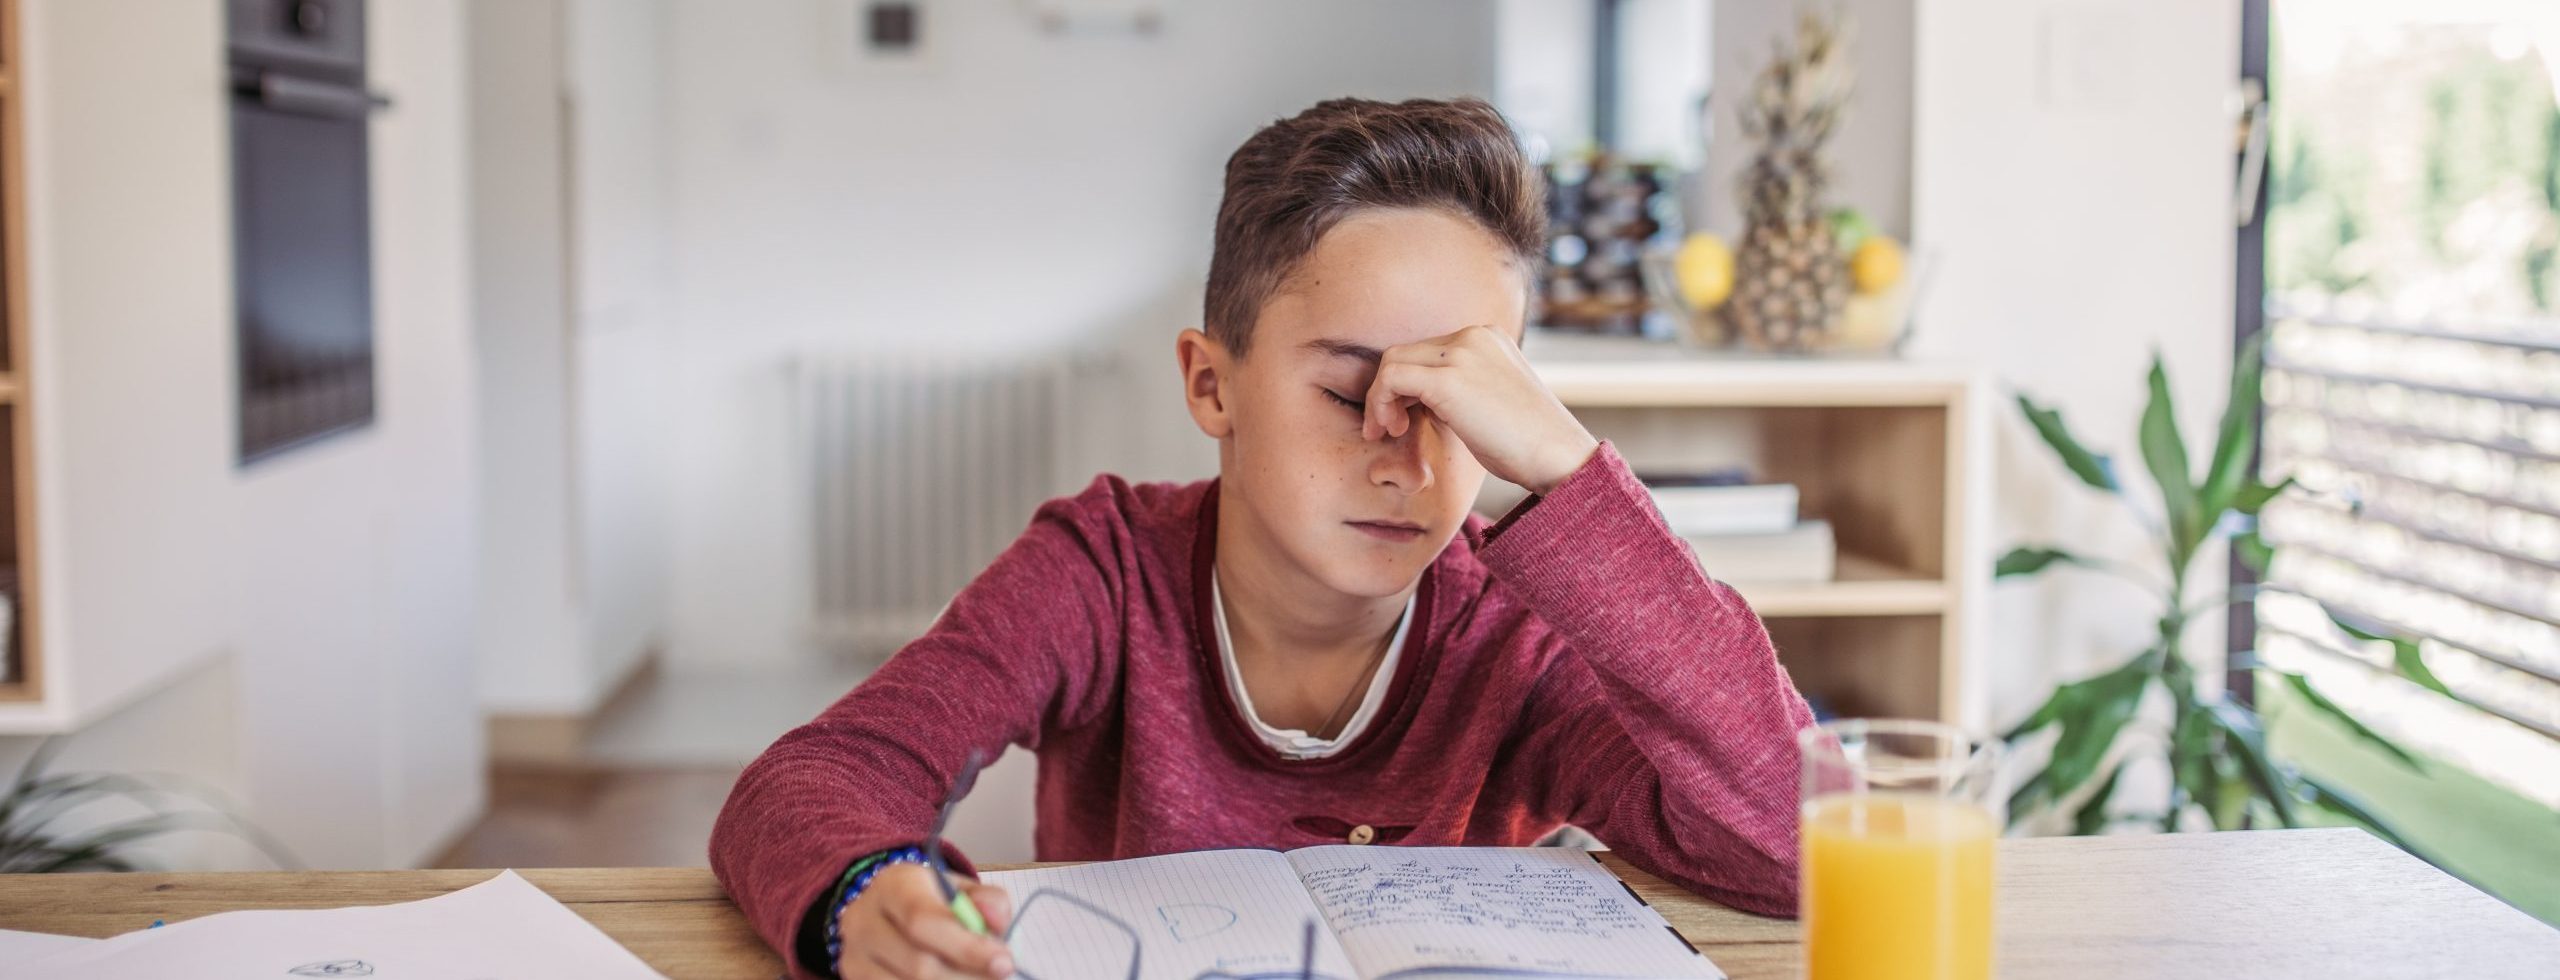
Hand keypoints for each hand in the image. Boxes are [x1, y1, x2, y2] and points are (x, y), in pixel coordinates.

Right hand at [834, 862, 1015, 978]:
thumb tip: (997, 923)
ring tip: (975, 979)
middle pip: (918, 965)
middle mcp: (864, 921)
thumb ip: (988, 901)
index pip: (924, 921)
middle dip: (967, 977)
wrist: (882, 908)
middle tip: (998, 977)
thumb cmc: (930, 899)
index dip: (967, 947)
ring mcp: (854, 956)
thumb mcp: (960, 889)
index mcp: (894, 886)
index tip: (1004, 962)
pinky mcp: (854, 978)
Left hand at [1362, 324, 1599, 494]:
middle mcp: (1473, 336)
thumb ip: (1458, 389)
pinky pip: (1392, 378)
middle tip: (1388, 427)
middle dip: (1387, 390)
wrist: (1558, 457)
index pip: (1427, 350)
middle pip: (1405, 352)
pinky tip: (1391, 429)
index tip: (1403, 418)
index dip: (1407, 384)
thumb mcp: (1490, 401)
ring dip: (1379, 397)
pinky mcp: (1447, 380)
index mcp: (1487, 337)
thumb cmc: (1526, 443)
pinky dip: (1380, 402)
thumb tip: (1418, 399)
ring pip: (1392, 361)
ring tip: (1387, 431)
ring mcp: (1461, 354)